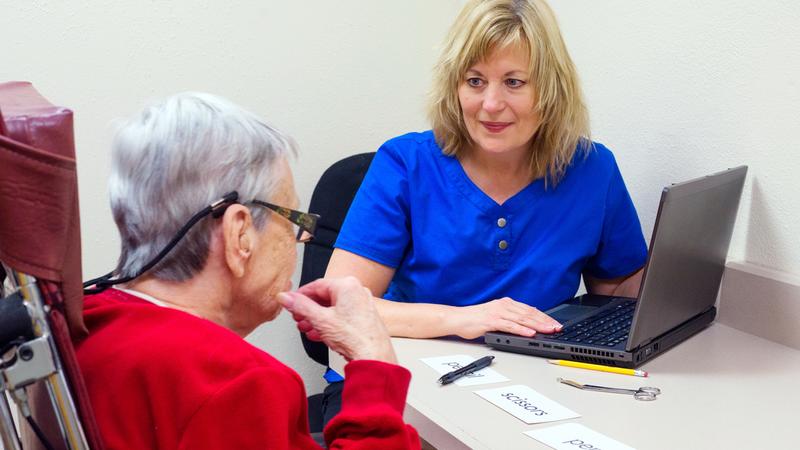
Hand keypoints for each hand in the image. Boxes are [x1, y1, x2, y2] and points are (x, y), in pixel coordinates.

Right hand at [277, 276, 396, 363]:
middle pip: (325, 297)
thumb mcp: (320, 319)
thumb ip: (300, 306)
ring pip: (333, 308)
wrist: (375, 357)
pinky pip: (342, 317)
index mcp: (347, 285)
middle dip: (308, 310)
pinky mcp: (364, 318)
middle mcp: (357, 291)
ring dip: (317, 318)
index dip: (300, 295)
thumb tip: (286, 297)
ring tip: (306, 327)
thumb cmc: (355, 337)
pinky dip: (329, 324)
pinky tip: (319, 334)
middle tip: (298, 317)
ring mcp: (362, 305)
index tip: (290, 302)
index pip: (316, 285)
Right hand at [455, 297, 561, 338]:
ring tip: (548, 330)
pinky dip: (521, 330)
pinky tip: (530, 333)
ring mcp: (497, 313)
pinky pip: (509, 326)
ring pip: (522, 319)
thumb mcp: (496, 316)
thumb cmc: (475, 319)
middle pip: (529, 313)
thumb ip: (510, 318)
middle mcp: (503, 305)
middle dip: (545, 321)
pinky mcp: (491, 321)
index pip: (530, 310)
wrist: (457, 318)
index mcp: (506, 303)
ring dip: (537, 325)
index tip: (555, 323)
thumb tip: (528, 324)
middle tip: (557, 327)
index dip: (544, 317)